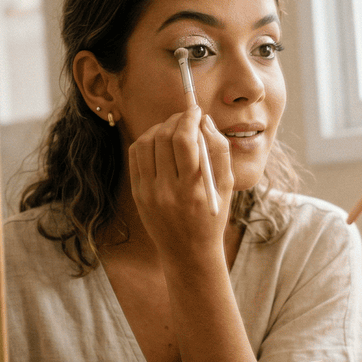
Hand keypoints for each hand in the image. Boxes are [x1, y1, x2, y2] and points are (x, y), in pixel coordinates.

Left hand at [128, 106, 233, 262]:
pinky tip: (158, 141)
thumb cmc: (212, 216)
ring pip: (147, 143)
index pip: (186, 140)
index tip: (196, 110)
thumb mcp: (226, 186)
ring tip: (173, 128)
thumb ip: (219, 150)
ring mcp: (149, 192)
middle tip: (186, 117)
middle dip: (176, 120)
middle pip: (165, 137)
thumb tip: (205, 121)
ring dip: (160, 127)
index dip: (190, 118)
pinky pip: (135, 156)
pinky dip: (146, 141)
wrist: (188, 251)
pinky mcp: (137, 193)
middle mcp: (168, 190)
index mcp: (193, 188)